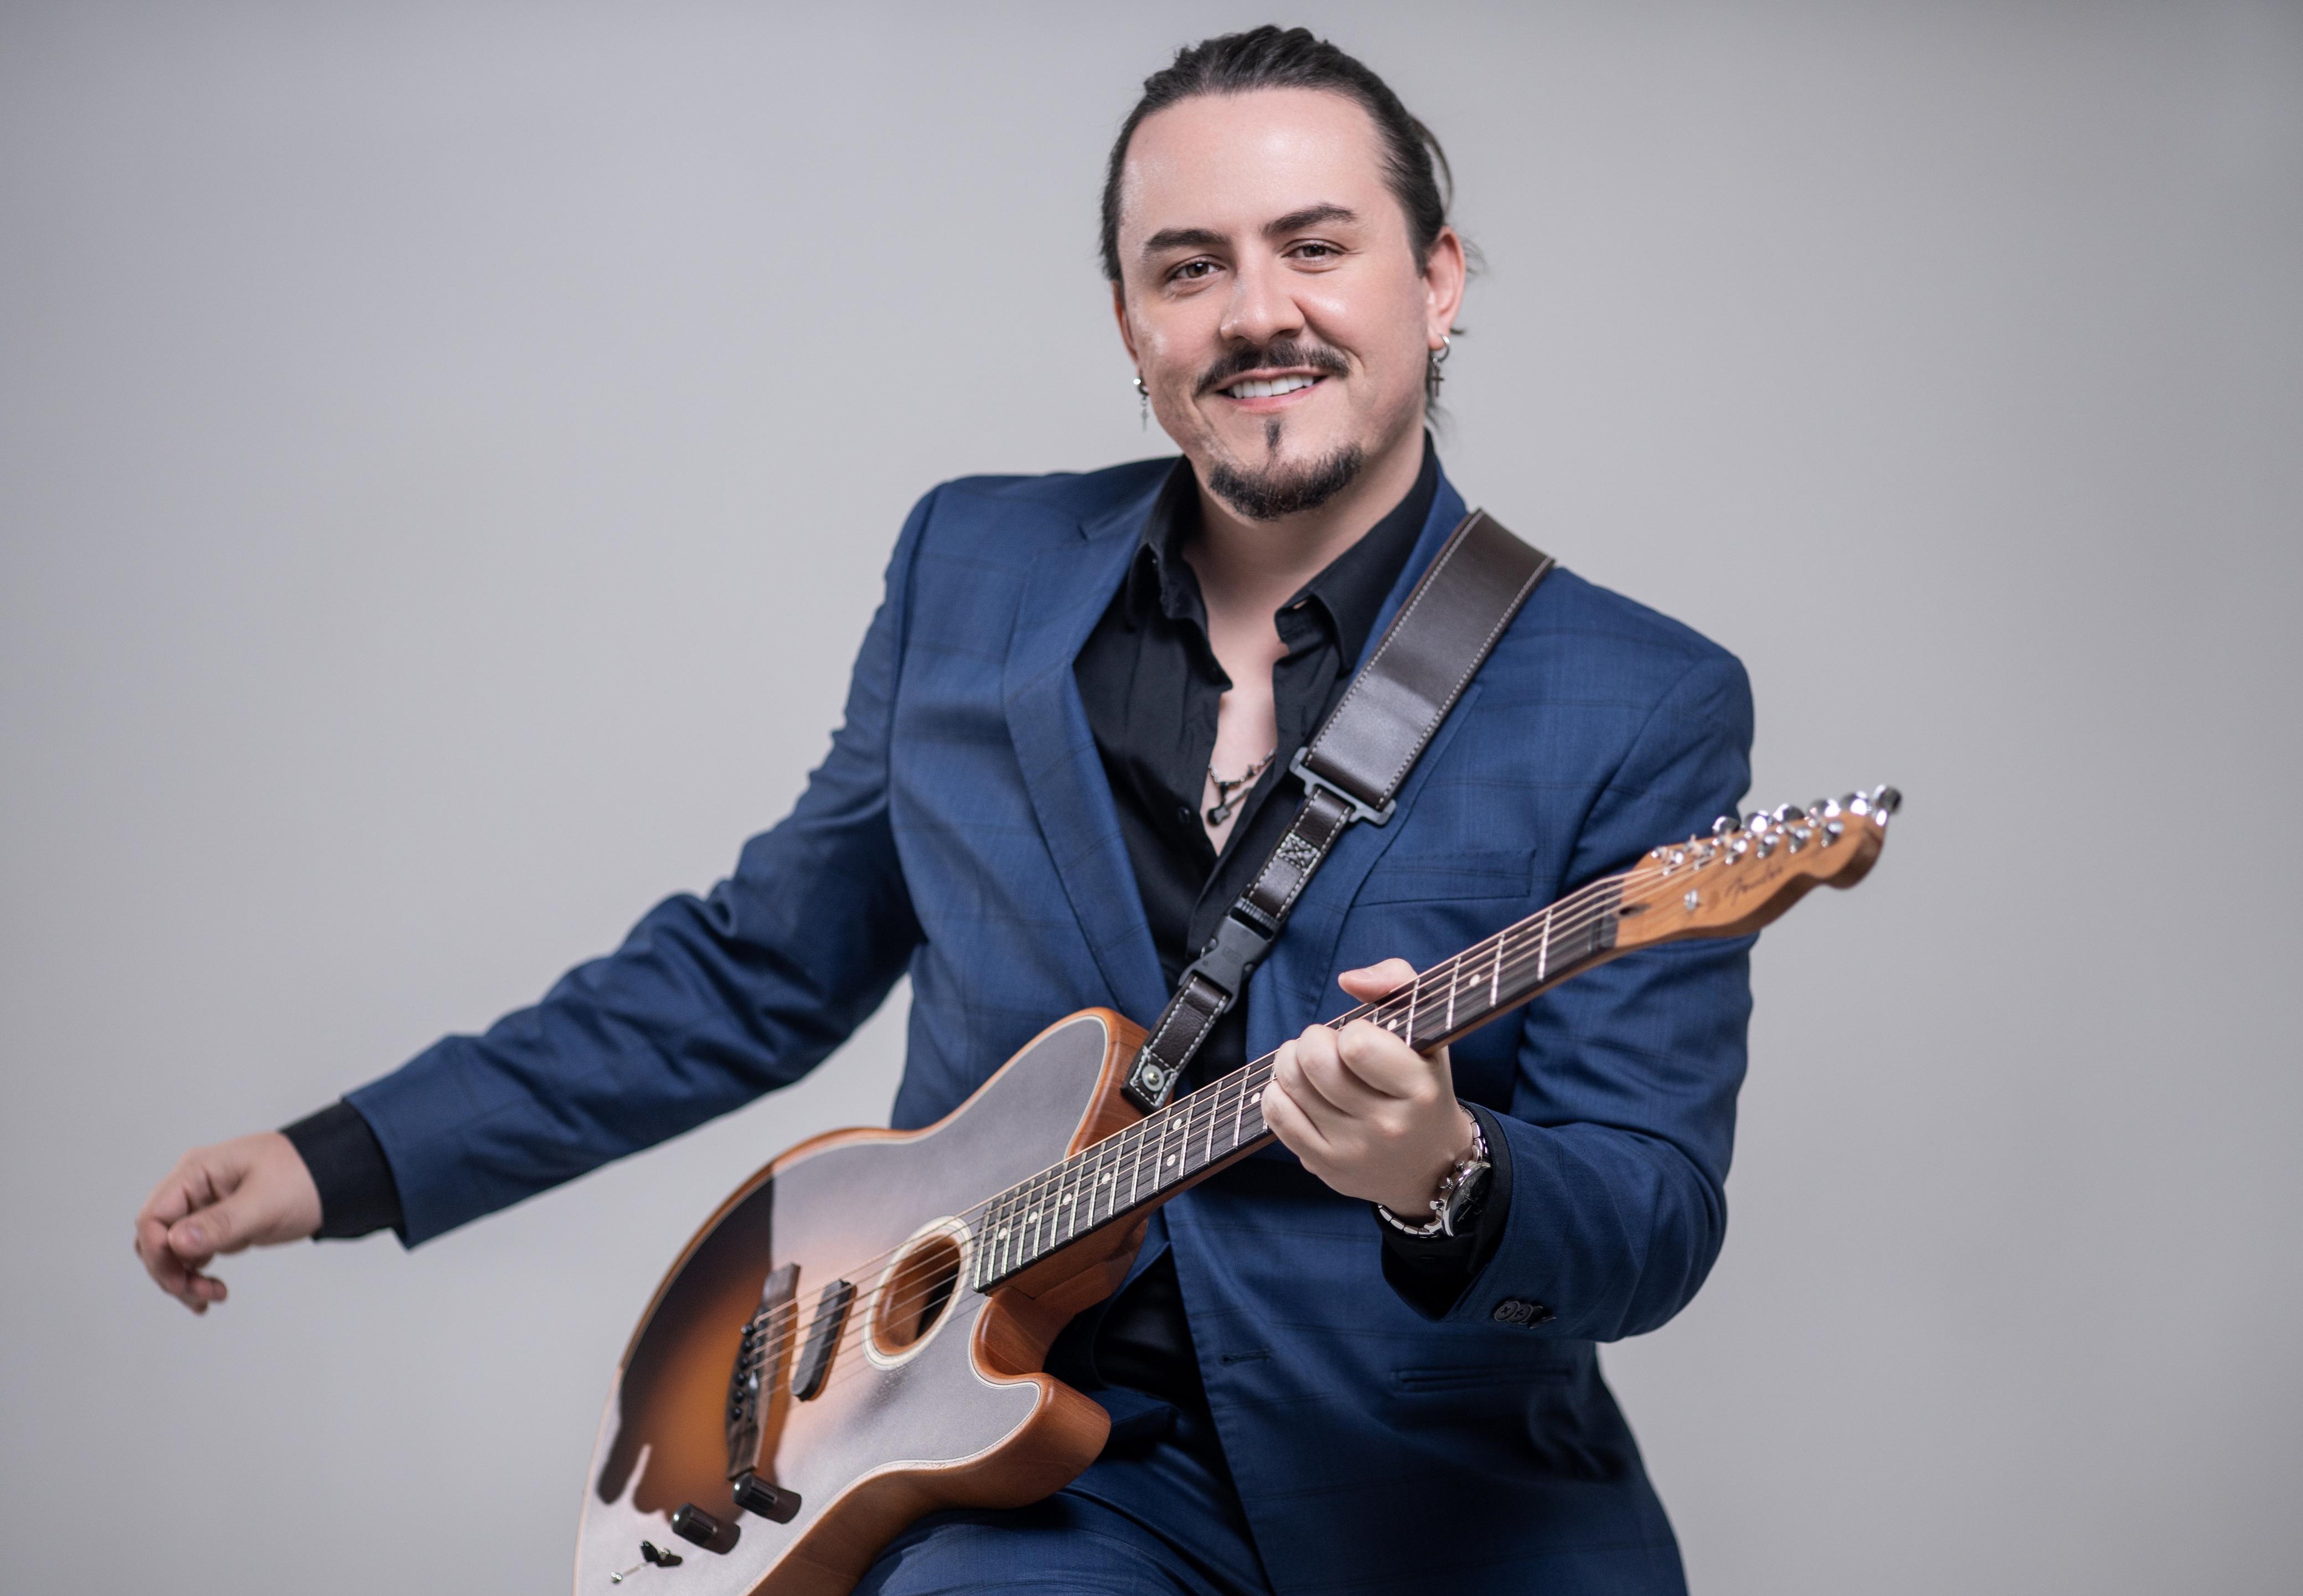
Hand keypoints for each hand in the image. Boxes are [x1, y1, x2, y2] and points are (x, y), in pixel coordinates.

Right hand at [133, 1131, 322, 1313]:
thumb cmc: (305, 1178)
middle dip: (169, 1270)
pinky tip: (211, 1293)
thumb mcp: (265, 1202)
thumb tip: (175, 1243)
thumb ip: (221, 1223)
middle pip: (155, 1238)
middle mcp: (193, 1188)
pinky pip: (191, 1254)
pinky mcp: (217, 1225)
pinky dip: (195, 1275)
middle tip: (200, 1294)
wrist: (336, 1177)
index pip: (153, 1216)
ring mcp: (204, 1208)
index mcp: (196, 1172)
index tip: (180, 1279)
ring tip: (212, 1296)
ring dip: (181, 1278)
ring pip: (171, 1251)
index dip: (157, 1252)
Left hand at [1263, 958, 1478, 1215]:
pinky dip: (1278, 1092)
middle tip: (1325, 1045)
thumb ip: (1398, 981)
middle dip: (1311, 1040)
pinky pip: (1277, 1115)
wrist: (1432, 1166)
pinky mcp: (1324, 1166)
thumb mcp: (1429, 1030)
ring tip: (1310, 1065)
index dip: (1351, 1031)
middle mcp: (1386, 1126)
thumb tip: (1348, 979)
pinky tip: (1299, 1091)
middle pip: (1313, 1062)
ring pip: (1289, 1085)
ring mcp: (1352, 1150)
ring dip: (1291, 1062)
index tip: (1361, 1038)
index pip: (1357, 1045)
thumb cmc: (1423, 1085)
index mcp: (1419, 1089)